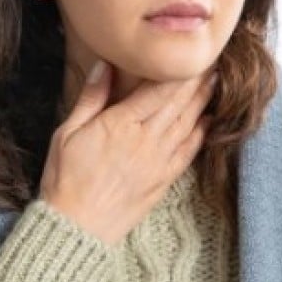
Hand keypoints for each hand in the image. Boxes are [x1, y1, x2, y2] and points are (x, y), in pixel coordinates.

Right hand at [39, 60, 213, 245]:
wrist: (76, 227)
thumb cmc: (66, 179)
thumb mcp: (68, 132)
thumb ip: (91, 97)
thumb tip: (105, 65)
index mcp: (121, 125)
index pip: (158, 90)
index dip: (178, 71)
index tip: (188, 54)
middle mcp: (146, 141)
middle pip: (179, 104)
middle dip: (196, 80)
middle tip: (211, 61)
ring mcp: (158, 162)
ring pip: (188, 124)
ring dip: (203, 101)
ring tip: (215, 82)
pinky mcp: (163, 180)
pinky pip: (189, 151)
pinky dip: (201, 133)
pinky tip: (209, 120)